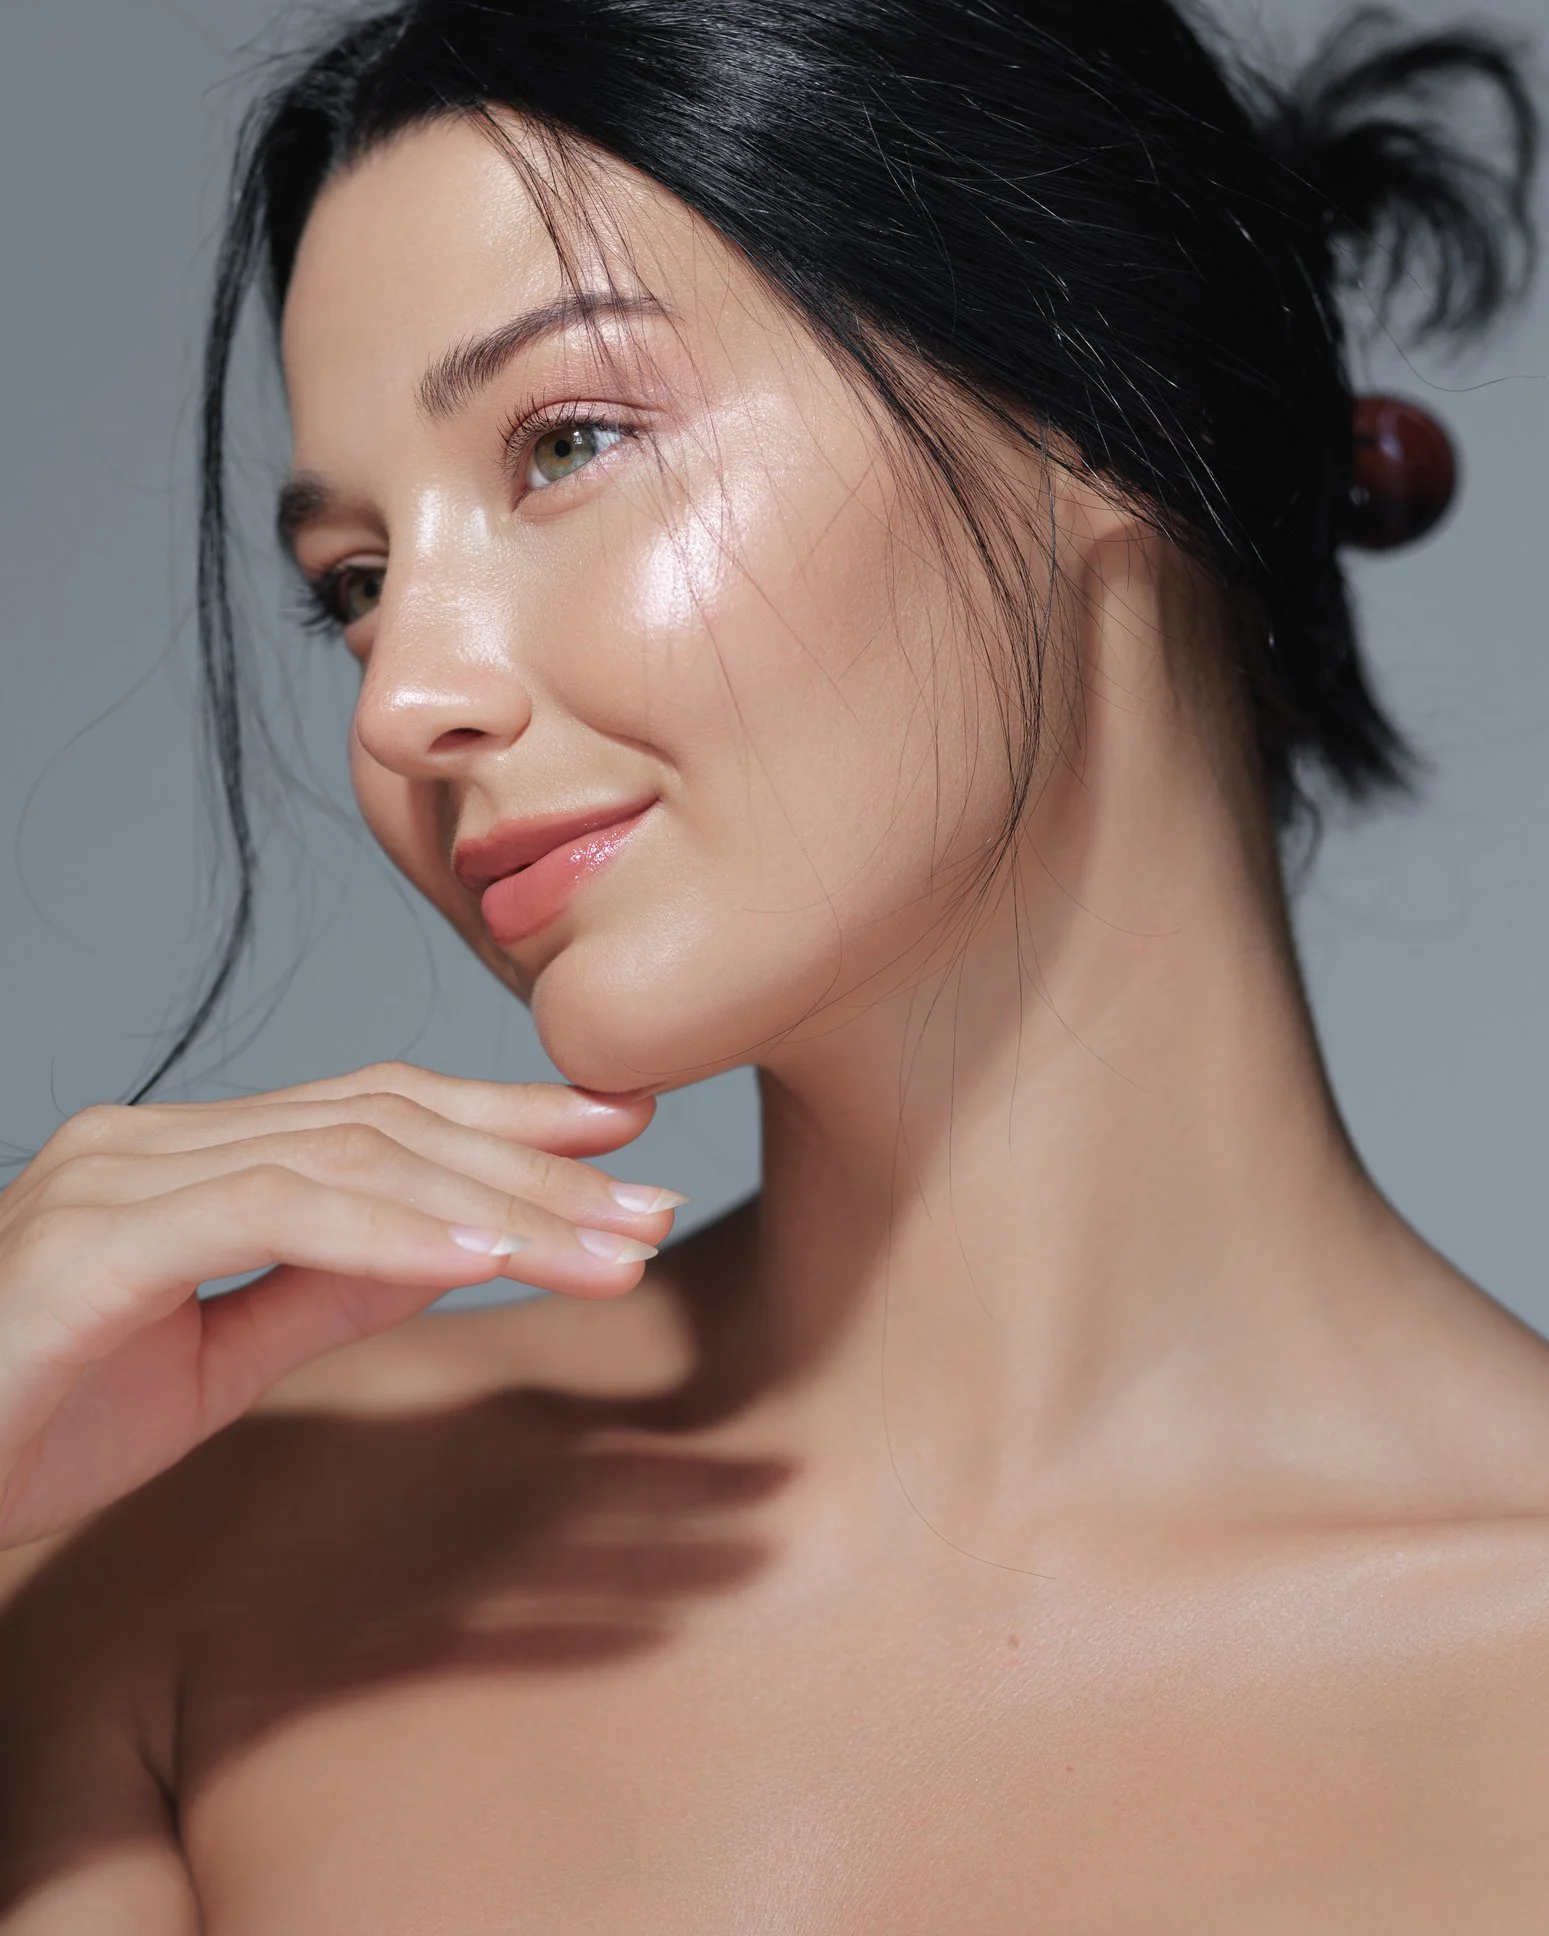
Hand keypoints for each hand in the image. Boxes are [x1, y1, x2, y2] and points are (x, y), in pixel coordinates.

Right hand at [0, 1062, 681, 1548]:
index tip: (621, 1139)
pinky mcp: (93, 1239)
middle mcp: (155, 1139)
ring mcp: (120, 1174)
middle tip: (652, 1193)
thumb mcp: (216, 1359)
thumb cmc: (31, 1419)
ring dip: (498, 1199)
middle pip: (385, 1119)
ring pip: (352, 1154)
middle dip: (533, 1157)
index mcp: (187, 1156)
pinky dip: (391, 1228)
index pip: (376, 1111)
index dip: (505, 1117)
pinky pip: (272, 1212)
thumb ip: (329, 1286)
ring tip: (612, 1241)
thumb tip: (460, 1239)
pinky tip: (489, 1249)